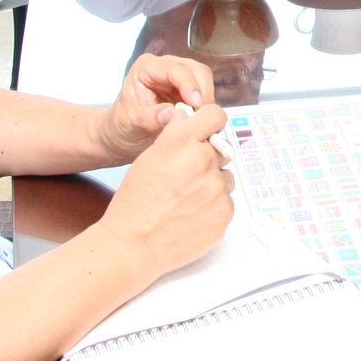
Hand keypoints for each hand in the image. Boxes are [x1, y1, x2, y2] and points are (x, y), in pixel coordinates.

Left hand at [93, 52, 213, 159]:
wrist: (123, 136)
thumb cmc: (122, 126)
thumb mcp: (130, 123)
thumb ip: (149, 117)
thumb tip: (171, 112)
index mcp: (146, 68)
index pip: (176, 69)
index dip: (189, 85)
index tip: (196, 105)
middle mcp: (165, 68)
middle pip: (196, 71)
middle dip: (202, 93)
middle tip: (201, 117)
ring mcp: (178, 78)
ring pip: (204, 81)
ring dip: (206, 101)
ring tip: (198, 121)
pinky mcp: (188, 91)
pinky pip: (205, 95)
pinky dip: (205, 109)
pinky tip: (198, 122)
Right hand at [103, 100, 235, 275]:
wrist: (134, 244)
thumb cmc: (136, 202)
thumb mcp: (149, 157)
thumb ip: (174, 133)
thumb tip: (187, 116)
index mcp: (184, 143)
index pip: (215, 116)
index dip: (210, 124)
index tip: (206, 132)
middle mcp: (204, 162)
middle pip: (221, 150)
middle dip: (207, 159)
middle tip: (185, 177)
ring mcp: (218, 189)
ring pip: (225, 178)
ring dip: (211, 184)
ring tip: (185, 200)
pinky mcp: (225, 213)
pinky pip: (226, 202)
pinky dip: (213, 207)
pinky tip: (191, 214)